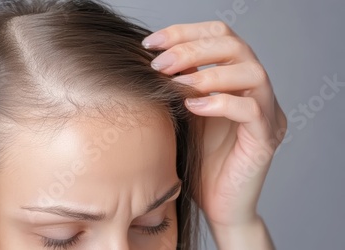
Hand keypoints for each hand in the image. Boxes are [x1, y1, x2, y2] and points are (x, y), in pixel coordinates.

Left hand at [143, 21, 285, 247]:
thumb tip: (153, 57)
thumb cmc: (198, 160)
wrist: (217, 205)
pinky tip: (193, 108)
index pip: (221, 37)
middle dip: (193, 49)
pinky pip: (252, 110)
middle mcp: (257, 92)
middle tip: (159, 64)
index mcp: (237, 80)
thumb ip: (179, 85)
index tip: (151, 43)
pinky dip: (221, 103)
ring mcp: (267, 114)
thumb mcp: (184, 114)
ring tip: (176, 84)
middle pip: (237, 46)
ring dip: (209, 73)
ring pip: (253, 73)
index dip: (186, 32)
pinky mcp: (265, 139)